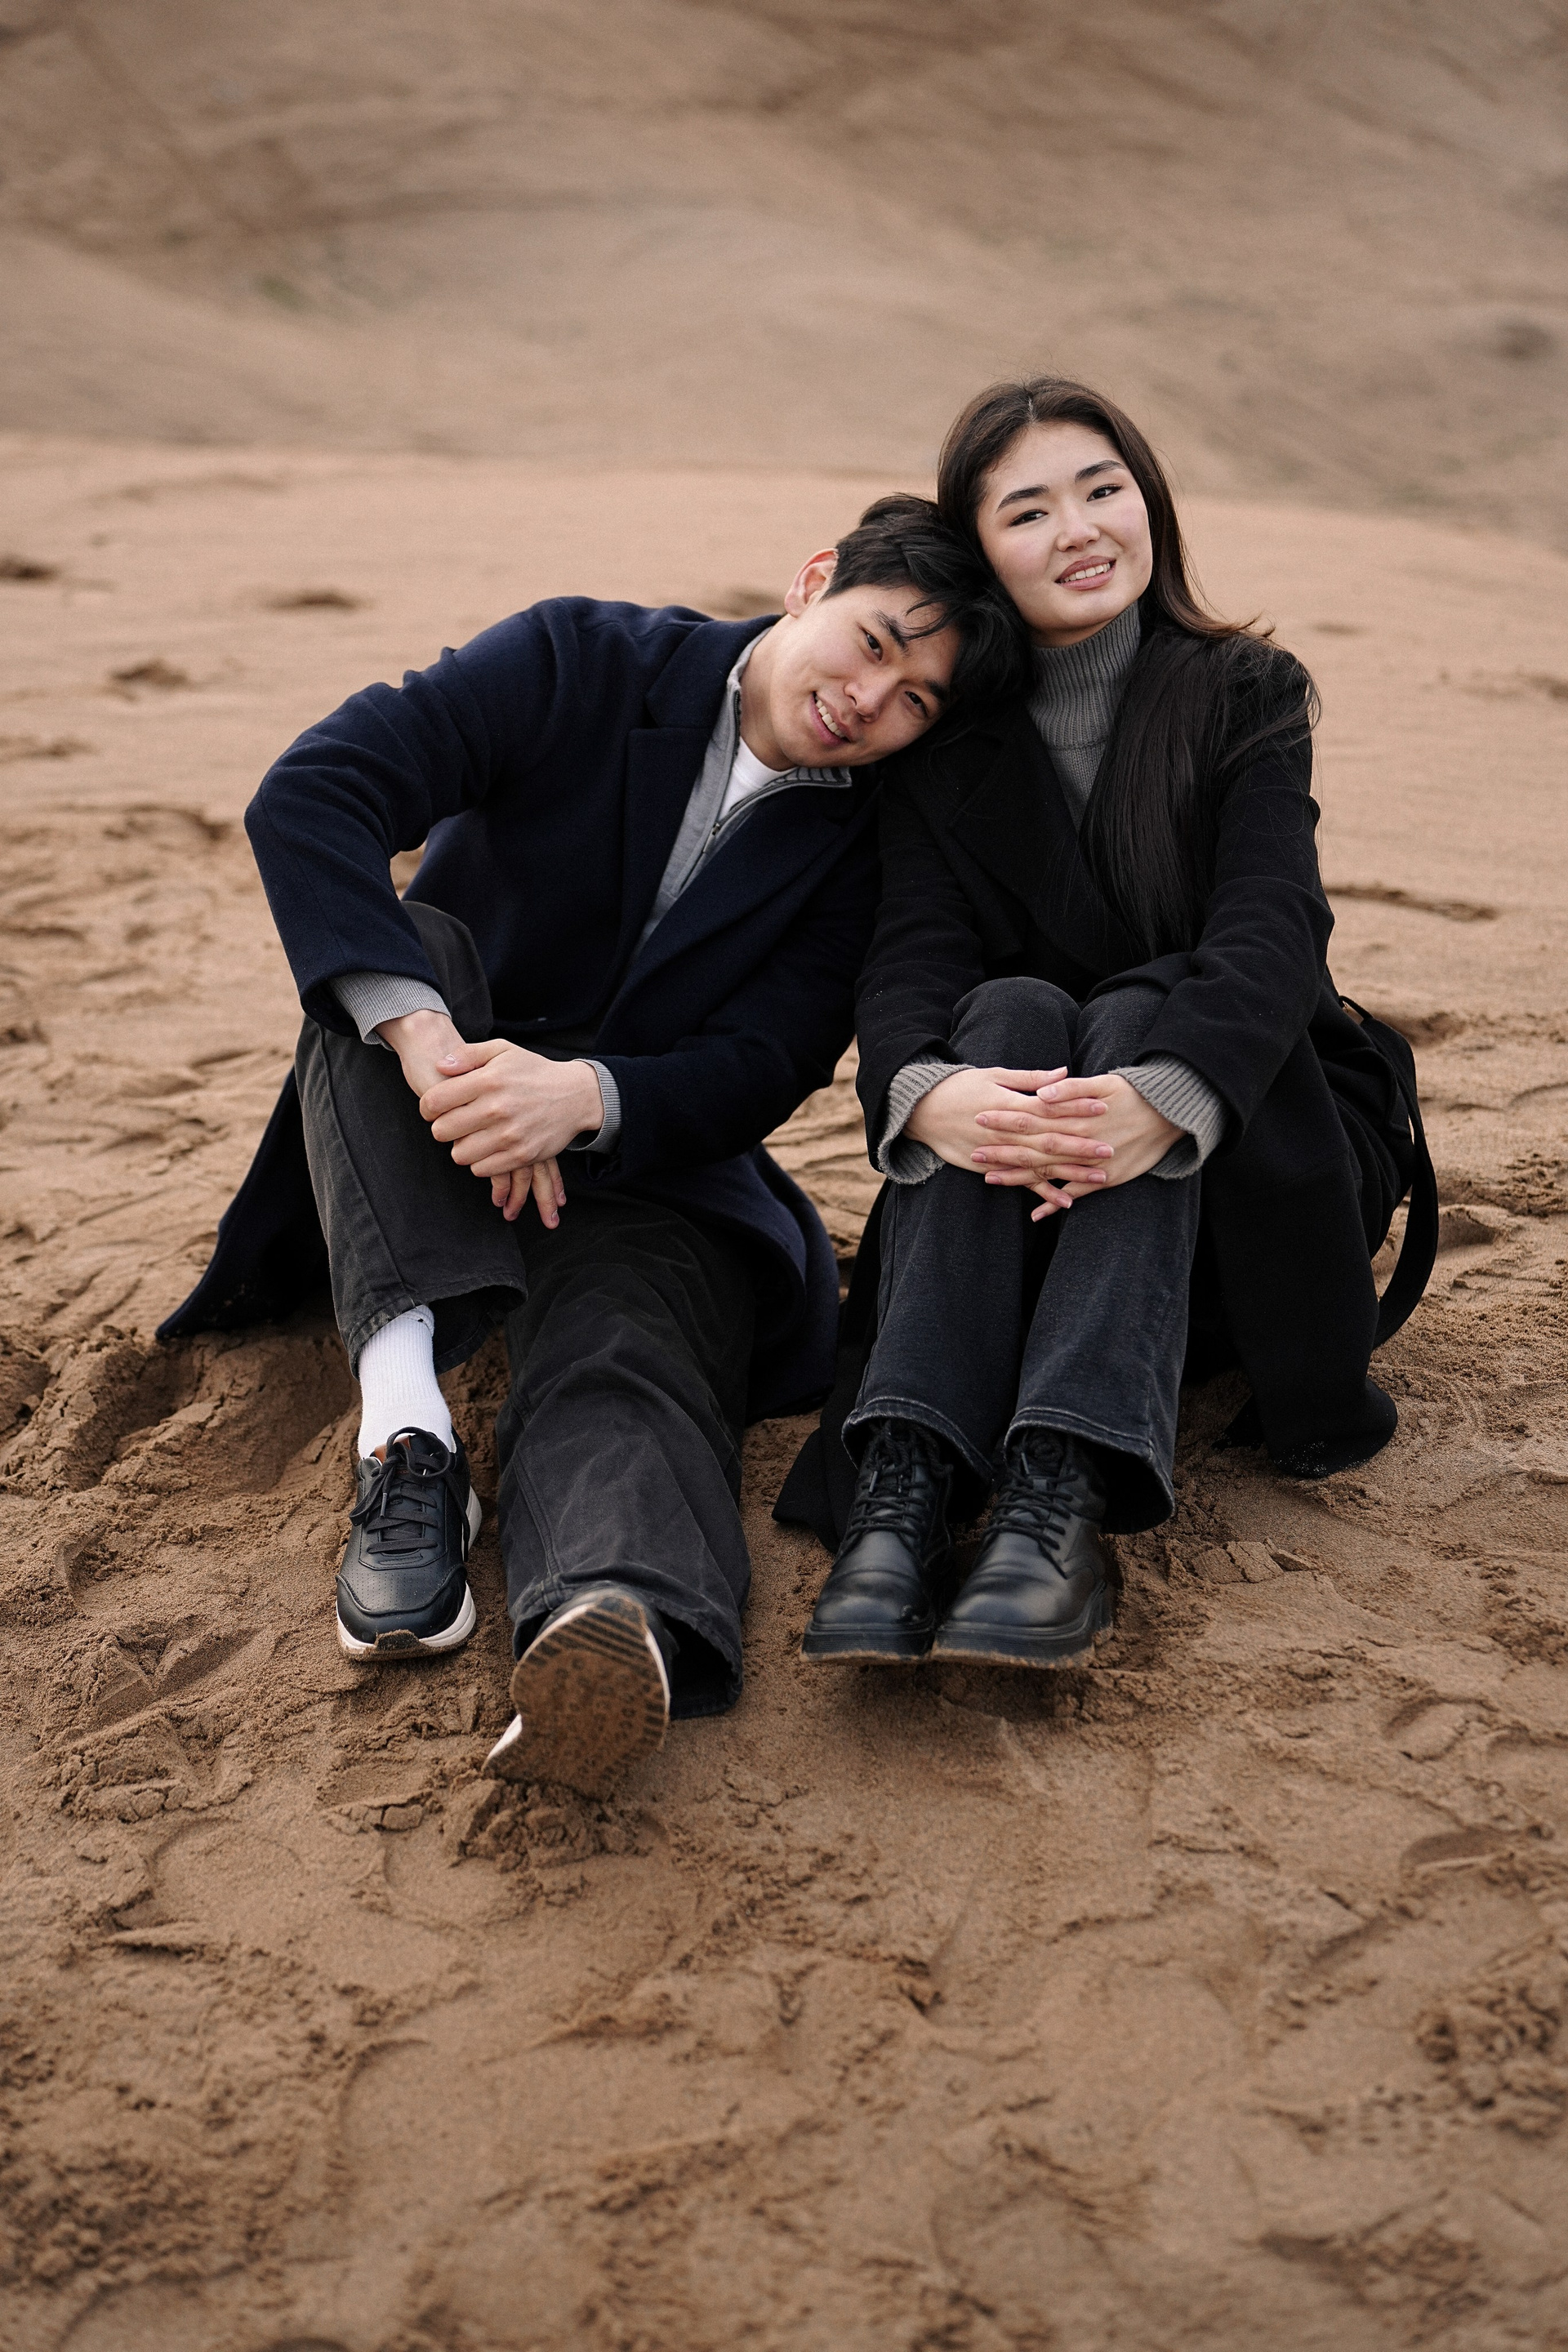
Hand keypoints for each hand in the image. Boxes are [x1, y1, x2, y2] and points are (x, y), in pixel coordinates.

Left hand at [420, 1039, 601, 1195]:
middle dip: (442, 1128)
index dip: (427, 1107)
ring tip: (471, 1136)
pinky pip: (482, 1169)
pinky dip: (480, 1162)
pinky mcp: (521, 1155)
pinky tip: (488, 1148)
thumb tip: (440, 1066)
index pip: (435, 1101)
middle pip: (442, 1131)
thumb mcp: (503, 1050)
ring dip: (461, 1147)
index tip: (433, 1109)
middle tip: (453, 1124)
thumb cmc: (534, 1072)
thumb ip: (468, 1054)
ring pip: (459, 1155)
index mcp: (489, 1080)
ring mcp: (510, 1135)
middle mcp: (498, 1108)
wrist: (575, 1095)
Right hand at [906, 1064, 1113, 1213]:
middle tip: (1110, 1149)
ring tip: (1100, 1177)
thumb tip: (1063, 1072)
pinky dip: (1044, 1192)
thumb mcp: (993, 1074)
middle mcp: (1006, 1131)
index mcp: (1009, 1104)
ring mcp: (999, 1151)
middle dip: (1081, 1145)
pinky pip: (1021, 1182)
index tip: (1102, 1107)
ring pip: (1041, 1164)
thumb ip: (1030, 1078)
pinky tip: (1066, 1201)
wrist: (923, 1112)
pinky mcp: (991, 1167)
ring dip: (1071, 1172)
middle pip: (1049, 1139)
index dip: (1076, 1107)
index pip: (1049, 1106)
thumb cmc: (960, 1087)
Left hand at [972, 1071, 1181, 1219]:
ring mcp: (1090, 1166)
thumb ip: (1071, 1088)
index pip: (1032, 1119)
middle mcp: (1079, 1144)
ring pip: (1049, 1174)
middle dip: (1003, 1151)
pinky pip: (1075, 1195)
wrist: (1169, 1117)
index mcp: (1075, 1118)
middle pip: (1033, 1149)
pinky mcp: (1105, 1179)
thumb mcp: (1104, 1083)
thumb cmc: (1133, 1094)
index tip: (980, 1118)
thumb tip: (1042, 1091)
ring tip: (990, 1180)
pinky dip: (1056, 1203)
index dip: (1005, 1120)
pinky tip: (1036, 1213)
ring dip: (1019, 1179)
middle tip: (974, 1152)